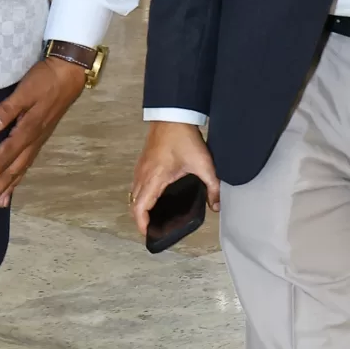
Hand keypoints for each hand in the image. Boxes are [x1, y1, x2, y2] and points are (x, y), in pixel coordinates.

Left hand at [0, 56, 88, 213]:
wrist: (69, 75)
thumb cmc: (45, 80)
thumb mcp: (25, 90)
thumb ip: (7, 109)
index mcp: (27, 130)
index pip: (4, 157)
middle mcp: (32, 140)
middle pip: (12, 170)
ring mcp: (37, 141)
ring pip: (20, 170)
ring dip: (7, 189)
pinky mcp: (39, 138)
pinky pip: (27, 164)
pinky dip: (18, 178)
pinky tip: (13, 186)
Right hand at [130, 120, 219, 235]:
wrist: (173, 115)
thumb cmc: (183, 137)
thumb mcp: (204, 165)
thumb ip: (213, 187)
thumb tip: (216, 205)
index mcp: (154, 179)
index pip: (139, 208)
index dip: (142, 225)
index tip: (149, 234)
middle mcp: (143, 175)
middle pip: (134, 204)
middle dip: (141, 219)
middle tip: (153, 229)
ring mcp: (140, 168)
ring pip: (134, 194)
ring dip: (140, 207)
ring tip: (154, 216)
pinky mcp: (143, 162)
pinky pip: (137, 184)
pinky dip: (142, 195)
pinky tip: (156, 196)